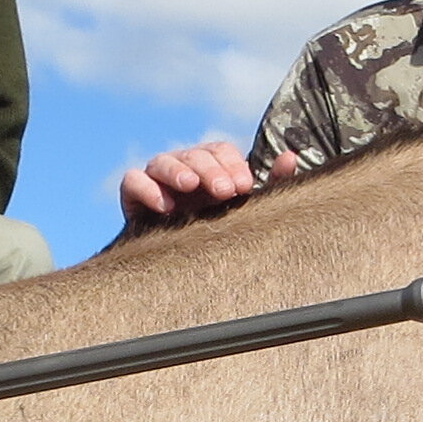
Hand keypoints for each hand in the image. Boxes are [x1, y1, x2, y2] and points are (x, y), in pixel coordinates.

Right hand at [119, 137, 283, 226]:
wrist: (179, 271)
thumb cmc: (217, 235)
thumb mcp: (246, 211)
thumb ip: (271, 185)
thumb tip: (291, 158)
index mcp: (211, 169)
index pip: (219, 150)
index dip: (231, 163)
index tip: (244, 186)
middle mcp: (184, 170)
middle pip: (193, 154)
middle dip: (210, 168)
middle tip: (225, 191)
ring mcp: (157, 182)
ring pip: (162, 160)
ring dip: (177, 170)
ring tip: (191, 186)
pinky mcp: (133, 197)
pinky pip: (131, 180)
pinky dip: (146, 188)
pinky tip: (165, 206)